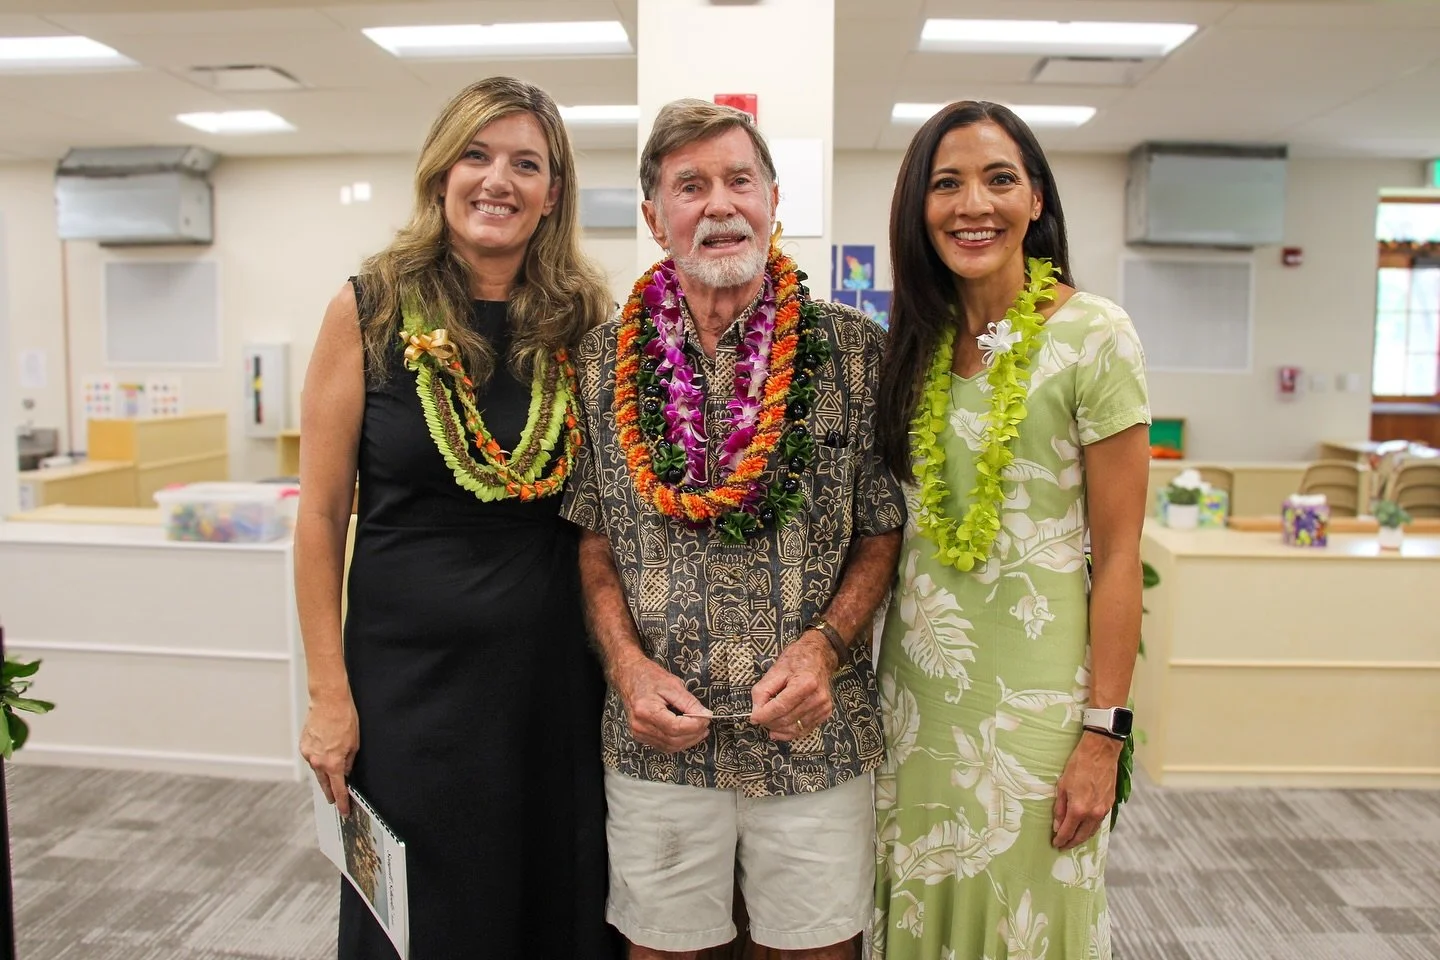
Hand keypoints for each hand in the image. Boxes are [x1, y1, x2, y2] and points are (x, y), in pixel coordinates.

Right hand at [300, 693, 358, 816]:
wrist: (329, 702)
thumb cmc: (344, 719)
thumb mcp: (354, 744)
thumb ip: (349, 762)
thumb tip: (345, 772)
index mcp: (333, 763)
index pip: (339, 789)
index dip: (342, 802)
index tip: (344, 810)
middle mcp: (318, 762)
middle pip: (325, 784)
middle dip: (331, 793)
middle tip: (335, 801)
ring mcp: (308, 754)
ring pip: (317, 771)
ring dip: (324, 774)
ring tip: (331, 775)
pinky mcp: (303, 746)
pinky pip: (312, 758)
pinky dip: (318, 759)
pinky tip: (324, 754)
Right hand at [612, 654, 711, 753]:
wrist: (629, 676)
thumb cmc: (649, 676)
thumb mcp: (673, 685)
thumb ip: (690, 702)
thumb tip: (706, 715)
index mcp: (646, 710)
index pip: (675, 728)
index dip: (695, 726)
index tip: (707, 718)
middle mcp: (640, 725)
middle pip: (673, 740)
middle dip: (694, 734)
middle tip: (705, 723)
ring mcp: (638, 732)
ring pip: (670, 746)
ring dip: (688, 740)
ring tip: (700, 729)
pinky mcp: (640, 736)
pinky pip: (663, 745)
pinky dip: (678, 742)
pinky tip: (687, 733)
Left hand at [749, 631, 837, 741]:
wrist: (819, 656)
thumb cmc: (796, 660)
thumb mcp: (774, 671)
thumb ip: (762, 692)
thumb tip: (756, 714)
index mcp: (805, 683)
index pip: (781, 707)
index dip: (764, 715)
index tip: (753, 718)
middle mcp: (817, 697)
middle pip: (787, 720)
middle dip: (769, 722)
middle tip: (760, 716)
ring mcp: (823, 707)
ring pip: (794, 729)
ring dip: (778, 728)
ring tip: (770, 720)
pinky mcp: (825, 713)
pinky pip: (803, 730)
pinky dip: (789, 731)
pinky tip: (780, 727)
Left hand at [1052, 731, 1122, 848]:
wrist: (1100, 752)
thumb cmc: (1078, 765)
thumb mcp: (1062, 786)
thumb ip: (1060, 808)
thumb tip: (1057, 825)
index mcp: (1079, 809)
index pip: (1068, 831)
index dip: (1060, 839)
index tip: (1055, 844)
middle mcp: (1093, 813)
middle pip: (1081, 836)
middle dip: (1071, 843)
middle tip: (1063, 846)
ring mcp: (1103, 810)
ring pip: (1092, 831)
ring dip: (1082, 838)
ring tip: (1073, 841)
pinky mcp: (1110, 804)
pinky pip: (1099, 823)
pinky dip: (1091, 829)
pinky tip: (1085, 829)